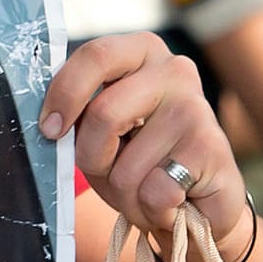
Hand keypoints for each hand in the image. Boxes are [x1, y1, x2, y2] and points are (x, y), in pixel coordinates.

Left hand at [41, 33, 247, 248]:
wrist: (199, 205)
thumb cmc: (140, 163)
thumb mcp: (100, 133)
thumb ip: (80, 116)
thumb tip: (51, 122)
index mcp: (140, 52)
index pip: (96, 56)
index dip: (65, 94)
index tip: (50, 130)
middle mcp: (173, 70)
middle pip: (104, 113)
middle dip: (92, 157)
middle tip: (105, 171)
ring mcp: (196, 107)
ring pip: (126, 166)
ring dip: (125, 195)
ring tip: (146, 190)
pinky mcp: (212, 148)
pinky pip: (155, 191)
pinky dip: (152, 209)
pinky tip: (172, 200)